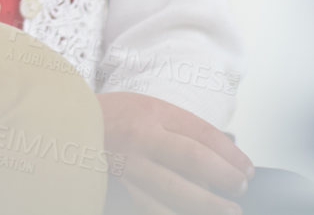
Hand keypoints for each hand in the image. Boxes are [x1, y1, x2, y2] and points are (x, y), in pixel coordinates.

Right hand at [100, 92, 252, 214]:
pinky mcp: (119, 187)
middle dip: (225, 176)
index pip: (202, 133)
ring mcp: (128, 165)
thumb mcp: (148, 109)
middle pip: (193, 159)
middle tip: (239, 188)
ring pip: (174, 190)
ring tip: (227, 210)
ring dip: (207, 204)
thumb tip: (222, 158)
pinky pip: (152, 208)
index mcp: (152, 113)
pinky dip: (173, 214)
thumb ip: (181, 129)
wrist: (67, 125)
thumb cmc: (114, 118)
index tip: (246, 168)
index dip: (231, 154)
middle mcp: (140, 137)